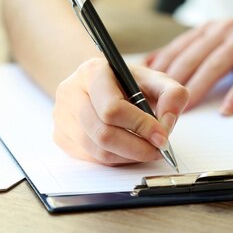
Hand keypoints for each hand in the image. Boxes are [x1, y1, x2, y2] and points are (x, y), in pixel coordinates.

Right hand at [53, 57, 188, 165]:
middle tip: (158, 150)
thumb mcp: (154, 79)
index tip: (162, 137)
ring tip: (147, 150)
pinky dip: (116, 159)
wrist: (96, 83)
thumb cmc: (125, 82)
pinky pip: (91, 158)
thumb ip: (171, 95)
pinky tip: (129, 150)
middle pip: (103, 133)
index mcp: (92, 72)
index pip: (112, 108)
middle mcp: (71, 92)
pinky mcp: (61, 136)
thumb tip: (167, 124)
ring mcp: (62, 116)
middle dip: (137, 147)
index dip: (140, 126)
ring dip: (128, 156)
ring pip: (98, 150)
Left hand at [146, 1, 232, 114]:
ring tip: (183, 110)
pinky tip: (229, 110)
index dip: (156, 72)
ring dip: (197, 89)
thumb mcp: (226, 39)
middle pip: (190, 58)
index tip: (141, 93)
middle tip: (155, 108)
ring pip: (214, 65)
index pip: (175, 50)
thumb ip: (197, 51)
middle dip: (170, 83)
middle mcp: (224, 30)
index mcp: (211, 29)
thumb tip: (158, 66)